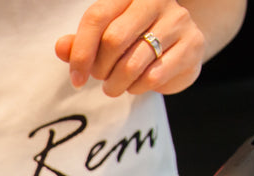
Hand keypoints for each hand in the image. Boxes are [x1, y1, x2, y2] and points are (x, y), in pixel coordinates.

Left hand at [55, 0, 205, 96]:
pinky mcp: (193, 45)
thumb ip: (79, 44)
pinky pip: (154, 76)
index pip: (96, 17)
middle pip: (114, 39)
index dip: (81, 52)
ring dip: (116, 84)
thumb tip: (60, 47)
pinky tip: (137, 85)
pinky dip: (138, 88)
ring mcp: (178, 20)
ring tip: (114, 86)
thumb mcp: (101, 41)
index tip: (76, 79)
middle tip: (101, 79)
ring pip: (133, 62)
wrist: (176, 49)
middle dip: (100, 69)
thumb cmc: (131, 42)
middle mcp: (156, 0)